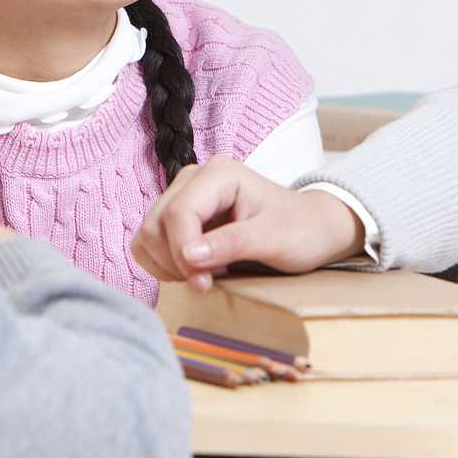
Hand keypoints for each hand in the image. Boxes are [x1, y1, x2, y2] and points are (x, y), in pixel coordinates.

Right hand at [132, 157, 365, 290]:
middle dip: (175, 262)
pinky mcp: (177, 216)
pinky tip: (194, 270)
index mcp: (219, 174)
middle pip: (156, 225)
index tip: (204, 283)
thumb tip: (189, 255)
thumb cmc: (299, 229)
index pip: (179, 214)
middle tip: (207, 283)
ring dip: (168, 265)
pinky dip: (164, 265)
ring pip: (147, 236)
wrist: (310, 229)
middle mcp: (194, 179)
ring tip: (204, 275)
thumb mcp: (274, 239)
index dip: (183, 254)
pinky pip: (149, 244)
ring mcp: (183, 196)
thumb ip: (232, 244)